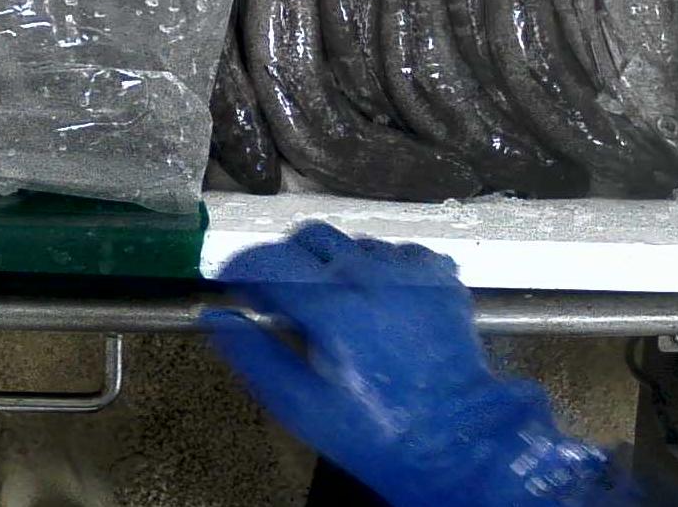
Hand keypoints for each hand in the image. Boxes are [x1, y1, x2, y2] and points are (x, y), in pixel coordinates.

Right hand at [207, 223, 639, 506]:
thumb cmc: (376, 432)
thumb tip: (218, 316)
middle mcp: (372, 274)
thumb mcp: (301, 407)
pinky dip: (379, 268)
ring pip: (355, 242)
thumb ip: (253, 356)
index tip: (233, 285)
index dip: (242, 268)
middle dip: (287, 258)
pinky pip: (398, 252)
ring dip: (334, 263)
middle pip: (310, 235)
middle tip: (281, 296)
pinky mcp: (442, 277)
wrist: (459, 442)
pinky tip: (378, 303)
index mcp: (332, 306)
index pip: (268, 260)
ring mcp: (412, 271)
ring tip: (334, 305)